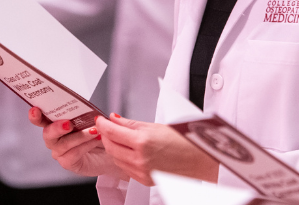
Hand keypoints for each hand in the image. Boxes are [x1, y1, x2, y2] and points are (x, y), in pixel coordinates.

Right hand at [29, 107, 121, 178]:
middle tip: (68, 124)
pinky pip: (73, 154)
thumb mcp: (93, 118)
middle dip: (56, 128)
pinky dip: (85, 145)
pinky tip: (96, 140)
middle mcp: (54, 138)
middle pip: (47, 133)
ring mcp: (59, 152)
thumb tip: (86, 108)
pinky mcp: (68, 163)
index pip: (42, 118)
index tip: (35, 110)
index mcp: (56, 123)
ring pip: (62, 144)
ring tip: (94, 131)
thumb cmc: (98, 131)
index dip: (36, 115)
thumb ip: (85, 113)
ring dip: (79, 136)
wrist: (110, 147)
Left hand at [96, 113, 217, 185]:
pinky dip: (123, 158)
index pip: (112, 132)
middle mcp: (140, 159)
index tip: (99, 119)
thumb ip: (131, 123)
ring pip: (116, 159)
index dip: (102, 124)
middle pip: (110, 146)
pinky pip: (125, 168)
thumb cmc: (183, 141)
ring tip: (119, 138)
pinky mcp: (144, 180)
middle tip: (107, 127)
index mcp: (143, 142)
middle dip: (105, 136)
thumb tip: (114, 118)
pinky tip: (129, 151)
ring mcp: (141, 172)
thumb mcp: (156, 126)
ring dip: (113, 147)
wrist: (199, 159)